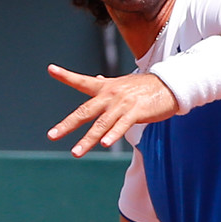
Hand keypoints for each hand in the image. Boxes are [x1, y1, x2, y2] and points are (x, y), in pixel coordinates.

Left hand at [46, 64, 178, 156]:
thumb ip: (107, 83)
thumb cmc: (144, 87)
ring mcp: (122, 104)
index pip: (82, 81)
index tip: (51, 68)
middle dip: (68, 124)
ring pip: (101, 124)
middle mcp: (110, 95)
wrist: (169, 85)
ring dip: (88, 139)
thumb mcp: (122, 84)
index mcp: (105, 87)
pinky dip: (113, 134)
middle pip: (85, 111)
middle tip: (52, 135)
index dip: (66, 75)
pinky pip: (122, 125)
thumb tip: (96, 77)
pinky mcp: (136, 112)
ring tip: (76, 153)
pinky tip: (104, 143)